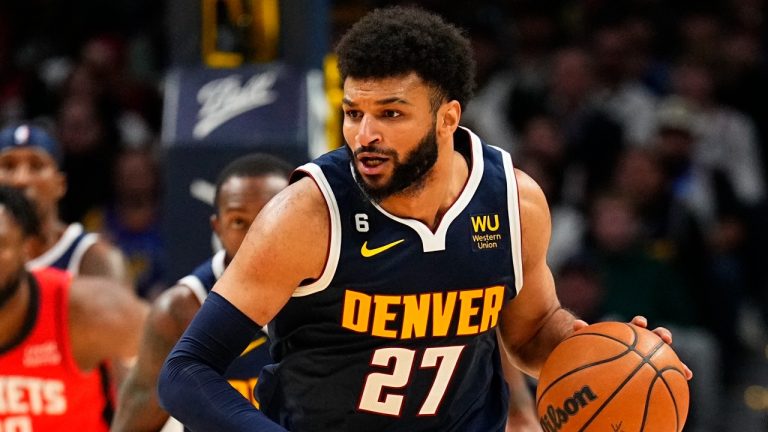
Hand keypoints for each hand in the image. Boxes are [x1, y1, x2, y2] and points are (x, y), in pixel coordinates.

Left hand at [573, 316, 692, 379]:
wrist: (601, 358)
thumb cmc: (595, 348)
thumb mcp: (588, 341)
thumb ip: (584, 333)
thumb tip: (576, 324)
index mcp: (628, 334)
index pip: (636, 325)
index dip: (640, 323)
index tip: (641, 322)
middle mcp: (642, 344)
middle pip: (655, 338)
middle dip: (662, 336)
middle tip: (665, 338)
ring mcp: (649, 357)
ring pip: (666, 359)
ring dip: (677, 364)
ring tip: (685, 371)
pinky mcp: (652, 373)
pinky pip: (664, 382)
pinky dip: (673, 386)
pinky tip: (680, 397)